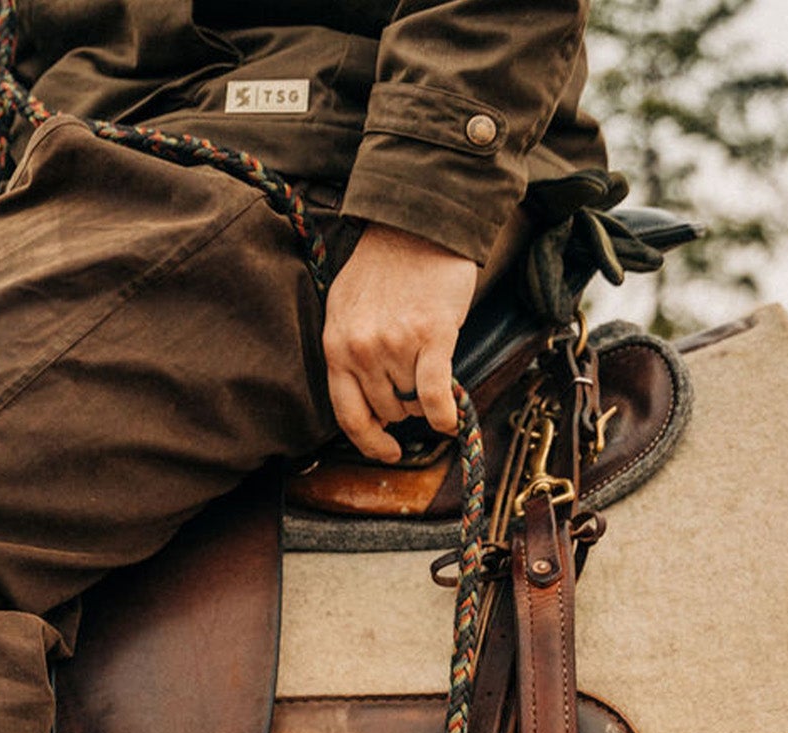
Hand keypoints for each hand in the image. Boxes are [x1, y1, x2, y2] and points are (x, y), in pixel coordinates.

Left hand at [323, 223, 477, 461]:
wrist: (418, 224)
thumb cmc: (383, 266)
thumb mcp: (344, 310)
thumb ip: (349, 354)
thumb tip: (367, 403)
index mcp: (336, 346)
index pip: (347, 414)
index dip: (369, 442)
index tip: (386, 452)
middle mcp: (361, 350)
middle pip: (386, 410)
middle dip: (402, 407)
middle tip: (413, 387)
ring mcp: (395, 344)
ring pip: (412, 404)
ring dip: (423, 401)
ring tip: (428, 373)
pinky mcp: (432, 336)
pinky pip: (435, 396)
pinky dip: (444, 415)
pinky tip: (451, 420)